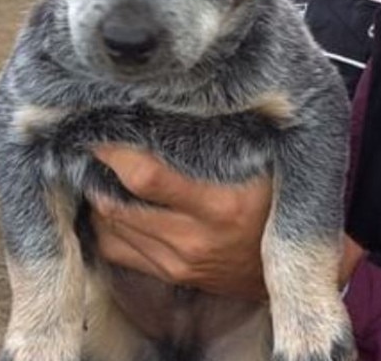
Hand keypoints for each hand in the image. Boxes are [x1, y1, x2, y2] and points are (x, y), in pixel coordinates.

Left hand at [89, 144, 271, 299]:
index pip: (147, 178)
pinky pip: (117, 252)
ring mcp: (180, 262)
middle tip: (93, 146)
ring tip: (100, 172)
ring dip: (98, 199)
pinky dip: (106, 226)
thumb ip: (221, 140)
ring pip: (110, 230)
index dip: (115, 153)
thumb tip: (173, 105)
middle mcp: (195, 239)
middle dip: (97, 174)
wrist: (287, 263)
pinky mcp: (171, 274)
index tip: (100, 132)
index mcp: (221, 205)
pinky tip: (112, 203)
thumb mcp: (261, 164)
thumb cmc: (277, 200)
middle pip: (118, 206)